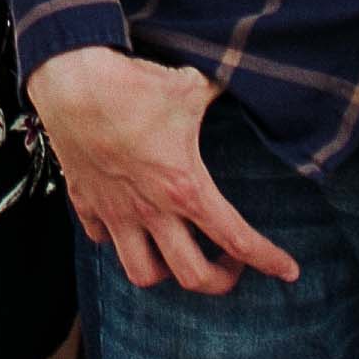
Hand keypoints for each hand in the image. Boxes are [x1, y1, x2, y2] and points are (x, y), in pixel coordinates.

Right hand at [27, 47, 302, 293]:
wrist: (70, 79)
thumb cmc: (131, 84)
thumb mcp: (189, 86)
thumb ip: (220, 92)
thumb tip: (241, 78)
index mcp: (184, 187)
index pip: (236, 238)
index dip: (269, 259)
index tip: (288, 270)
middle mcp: (151, 210)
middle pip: (192, 277)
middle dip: (219, 280)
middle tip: (230, 263)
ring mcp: (115, 211)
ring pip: (142, 274)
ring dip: (165, 270)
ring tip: (178, 252)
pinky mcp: (86, 202)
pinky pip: (101, 239)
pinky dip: (117, 239)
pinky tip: (130, 223)